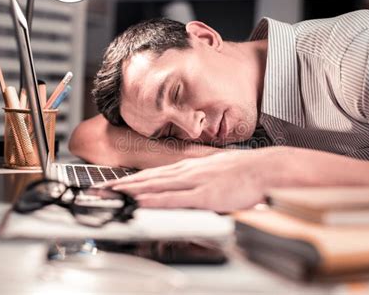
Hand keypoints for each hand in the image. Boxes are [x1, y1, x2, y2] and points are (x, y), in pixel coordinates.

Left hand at [103, 150, 279, 211]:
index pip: (155, 173)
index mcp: (190, 167)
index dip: (133, 179)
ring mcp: (194, 182)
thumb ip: (198, 178)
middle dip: (124, 184)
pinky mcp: (204, 194)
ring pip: (156, 186)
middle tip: (102, 188)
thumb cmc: (245, 170)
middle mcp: (187, 172)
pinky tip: (141, 201)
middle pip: (149, 177)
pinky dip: (154, 199)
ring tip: (112, 194)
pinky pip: (174, 198)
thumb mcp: (216, 169)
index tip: (116, 183)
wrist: (265, 168)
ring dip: (132, 190)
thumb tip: (187, 186)